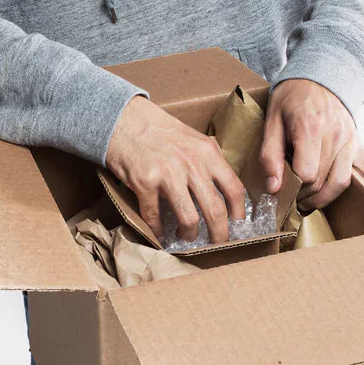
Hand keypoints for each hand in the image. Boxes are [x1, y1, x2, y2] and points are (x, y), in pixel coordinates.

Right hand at [106, 96, 246, 242]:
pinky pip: (155, 216)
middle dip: (219, 234)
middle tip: (218, 244)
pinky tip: (160, 234)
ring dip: (189, 235)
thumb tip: (222, 191)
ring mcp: (167, 175)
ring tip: (187, 238)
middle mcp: (191, 164)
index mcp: (208, 153)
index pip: (234, 189)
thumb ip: (209, 162)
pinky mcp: (145, 183)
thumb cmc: (160, 131)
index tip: (236, 225)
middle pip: (215, 210)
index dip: (238, 213)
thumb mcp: (193, 139)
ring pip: (188, 219)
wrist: (125, 120)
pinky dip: (158, 230)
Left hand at [260, 79, 363, 211]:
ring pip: (341, 182)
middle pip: (322, 181)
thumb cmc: (291, 99)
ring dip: (324, 199)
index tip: (281, 187)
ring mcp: (351, 142)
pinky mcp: (359, 146)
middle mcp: (336, 137)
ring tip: (309, 203)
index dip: (292, 187)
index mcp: (312, 130)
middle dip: (304, 196)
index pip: (306, 174)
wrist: (318, 77)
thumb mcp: (271, 121)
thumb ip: (270, 155)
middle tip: (289, 199)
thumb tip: (274, 187)